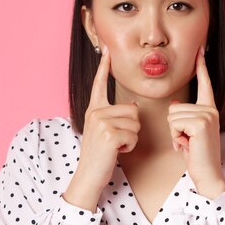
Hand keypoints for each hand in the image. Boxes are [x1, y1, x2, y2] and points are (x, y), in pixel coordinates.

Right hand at [63, 47, 140, 209]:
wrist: (89, 175)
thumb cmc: (100, 155)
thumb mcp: (104, 132)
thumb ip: (114, 117)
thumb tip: (132, 107)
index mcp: (94, 109)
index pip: (99, 84)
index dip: (104, 66)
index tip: (106, 49)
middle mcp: (95, 112)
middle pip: (132, 110)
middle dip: (131, 128)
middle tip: (116, 141)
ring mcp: (100, 121)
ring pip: (135, 122)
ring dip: (131, 138)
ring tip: (115, 146)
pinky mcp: (108, 133)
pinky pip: (133, 134)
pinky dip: (130, 146)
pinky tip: (117, 151)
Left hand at [167, 45, 224, 197]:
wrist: (207, 174)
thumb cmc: (197, 155)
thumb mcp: (188, 132)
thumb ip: (184, 116)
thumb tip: (174, 102)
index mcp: (209, 109)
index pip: (204, 84)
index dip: (201, 66)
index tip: (200, 49)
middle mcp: (210, 109)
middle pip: (174, 106)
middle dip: (174, 126)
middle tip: (187, 140)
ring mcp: (207, 115)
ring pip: (172, 115)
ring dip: (174, 133)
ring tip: (188, 143)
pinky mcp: (200, 123)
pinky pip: (174, 123)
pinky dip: (176, 137)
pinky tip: (188, 146)